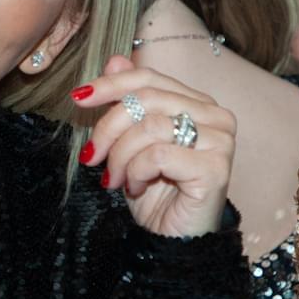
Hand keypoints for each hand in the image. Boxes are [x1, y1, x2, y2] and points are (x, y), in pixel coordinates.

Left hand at [73, 55, 234, 237]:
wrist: (170, 240)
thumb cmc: (154, 192)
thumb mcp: (130, 143)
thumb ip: (128, 100)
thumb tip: (115, 59)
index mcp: (197, 103)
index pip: (149, 78)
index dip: (111, 84)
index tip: (78, 98)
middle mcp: (216, 116)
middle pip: (146, 99)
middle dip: (109, 128)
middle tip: (92, 156)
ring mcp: (220, 140)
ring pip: (150, 126)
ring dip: (121, 156)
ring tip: (116, 179)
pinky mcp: (216, 167)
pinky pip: (159, 154)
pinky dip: (137, 171)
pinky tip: (136, 187)